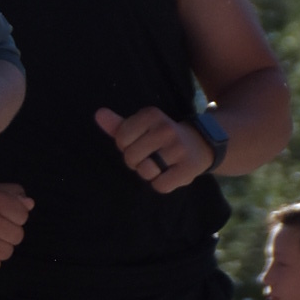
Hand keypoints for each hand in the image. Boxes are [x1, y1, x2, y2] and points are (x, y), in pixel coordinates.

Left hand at [96, 104, 212, 192]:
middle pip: (131, 156)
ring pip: (145, 171)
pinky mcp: (188, 168)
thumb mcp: (142, 127)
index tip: (139, 143)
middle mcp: (166, 129)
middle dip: (136, 161)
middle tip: (150, 156)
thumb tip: (98, 114)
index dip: (125, 146)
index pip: (121, 138)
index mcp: (152, 115)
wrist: (200, 144)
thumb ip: (118, 125)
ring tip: (160, 164)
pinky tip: (169, 173)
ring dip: (148, 173)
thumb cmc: (162, 137)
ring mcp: (178, 149)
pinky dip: (161, 184)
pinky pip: (160, 185)